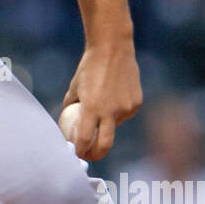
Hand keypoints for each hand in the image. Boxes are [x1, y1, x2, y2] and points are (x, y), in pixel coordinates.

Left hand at [61, 37, 141, 161]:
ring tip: (102, 103)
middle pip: (104, 146)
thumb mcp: (75, 88)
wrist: (113, 48)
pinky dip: (117, 112)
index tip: (76, 153)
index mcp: (92, 108)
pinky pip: (124, 115)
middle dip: (95, 155)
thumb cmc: (89, 68)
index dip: (80, 150)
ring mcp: (126, 108)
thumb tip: (67, 126)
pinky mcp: (136, 104)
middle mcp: (111, 111)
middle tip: (89, 155)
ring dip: (107, 124)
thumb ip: (71, 107)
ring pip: (114, 126)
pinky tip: (114, 96)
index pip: (84, 139)